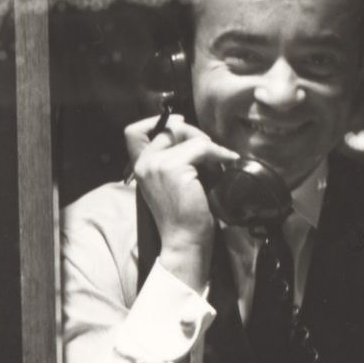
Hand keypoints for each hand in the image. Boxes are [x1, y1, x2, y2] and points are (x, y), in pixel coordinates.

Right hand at [124, 115, 238, 276]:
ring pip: (188, 137)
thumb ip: (171, 162)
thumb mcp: (169, 185)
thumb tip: (193, 139)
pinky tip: (228, 161)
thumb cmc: (182, 218)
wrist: (184, 240)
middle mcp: (144, 163)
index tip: (180, 123)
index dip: (158, 122)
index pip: (135, 131)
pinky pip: (202, 147)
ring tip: (219, 159)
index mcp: (139, 167)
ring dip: (208, 144)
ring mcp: (157, 164)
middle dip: (192, 131)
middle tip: (209, 146)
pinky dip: (218, 152)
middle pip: (166, 127)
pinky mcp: (174, 168)